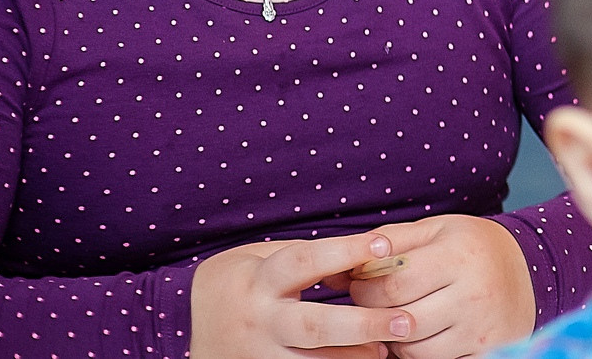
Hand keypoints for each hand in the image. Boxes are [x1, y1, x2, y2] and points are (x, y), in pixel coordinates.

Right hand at [190, 230, 416, 358]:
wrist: (186, 323)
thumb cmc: (242, 281)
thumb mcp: (263, 259)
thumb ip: (309, 258)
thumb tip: (374, 252)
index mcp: (260, 281)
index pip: (306, 262)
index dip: (346, 251)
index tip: (385, 245)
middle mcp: (259, 321)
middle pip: (315, 326)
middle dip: (362, 325)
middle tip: (404, 321)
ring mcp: (256, 355)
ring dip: (352, 357)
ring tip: (387, 348)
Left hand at [343, 215, 535, 358]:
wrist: (529, 273)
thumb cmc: (471, 248)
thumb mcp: (438, 230)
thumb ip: (392, 240)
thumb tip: (343, 264)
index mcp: (461, 255)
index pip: (392, 284)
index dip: (365, 289)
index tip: (362, 285)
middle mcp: (475, 294)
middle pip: (399, 320)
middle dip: (376, 315)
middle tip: (377, 304)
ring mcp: (481, 328)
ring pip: (413, 350)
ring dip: (397, 339)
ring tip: (403, 316)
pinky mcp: (486, 351)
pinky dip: (421, 353)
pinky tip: (425, 333)